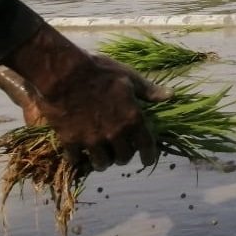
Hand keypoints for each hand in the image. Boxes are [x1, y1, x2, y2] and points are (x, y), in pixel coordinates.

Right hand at [0, 35, 172, 171]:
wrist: (64, 74)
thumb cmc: (100, 72)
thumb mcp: (129, 77)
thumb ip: (149, 91)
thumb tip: (170, 95)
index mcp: (132, 119)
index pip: (146, 146)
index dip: (148, 156)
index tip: (147, 160)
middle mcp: (114, 134)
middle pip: (123, 158)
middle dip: (123, 156)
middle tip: (119, 150)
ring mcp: (92, 139)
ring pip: (101, 163)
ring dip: (103, 161)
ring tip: (100, 155)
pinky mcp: (70, 141)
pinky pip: (77, 159)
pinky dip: (79, 157)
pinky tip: (78, 152)